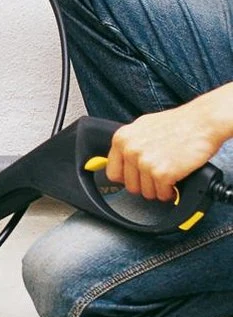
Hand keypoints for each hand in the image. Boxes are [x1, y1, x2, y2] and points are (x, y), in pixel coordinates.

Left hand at [106, 102, 222, 200]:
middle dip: (145, 185)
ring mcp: (145, 163)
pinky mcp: (162, 173)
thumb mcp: (144, 127)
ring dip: (158, 188)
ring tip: (168, 176)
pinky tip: (175, 182)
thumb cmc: (178, 123)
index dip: (128, 177)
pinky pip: (161, 194)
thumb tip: (122, 158)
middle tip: (157, 177)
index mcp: (122, 138)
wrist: (203, 122)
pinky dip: (170, 192)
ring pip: (146, 192)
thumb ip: (131, 143)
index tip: (137, 177)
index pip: (113, 172)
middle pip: (130, 186)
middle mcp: (130, 150)